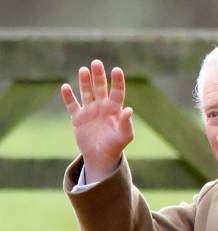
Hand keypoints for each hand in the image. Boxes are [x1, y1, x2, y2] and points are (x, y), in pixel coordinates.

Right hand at [60, 59, 133, 182]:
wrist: (101, 157)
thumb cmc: (116, 146)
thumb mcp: (124, 136)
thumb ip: (127, 124)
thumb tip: (129, 110)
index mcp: (115, 109)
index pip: (117, 92)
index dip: (117, 81)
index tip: (117, 70)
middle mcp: (102, 106)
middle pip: (100, 87)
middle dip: (98, 76)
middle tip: (96, 63)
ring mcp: (89, 111)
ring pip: (86, 92)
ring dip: (85, 81)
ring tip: (83, 70)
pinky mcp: (78, 118)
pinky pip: (72, 105)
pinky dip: (68, 97)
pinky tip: (65, 88)